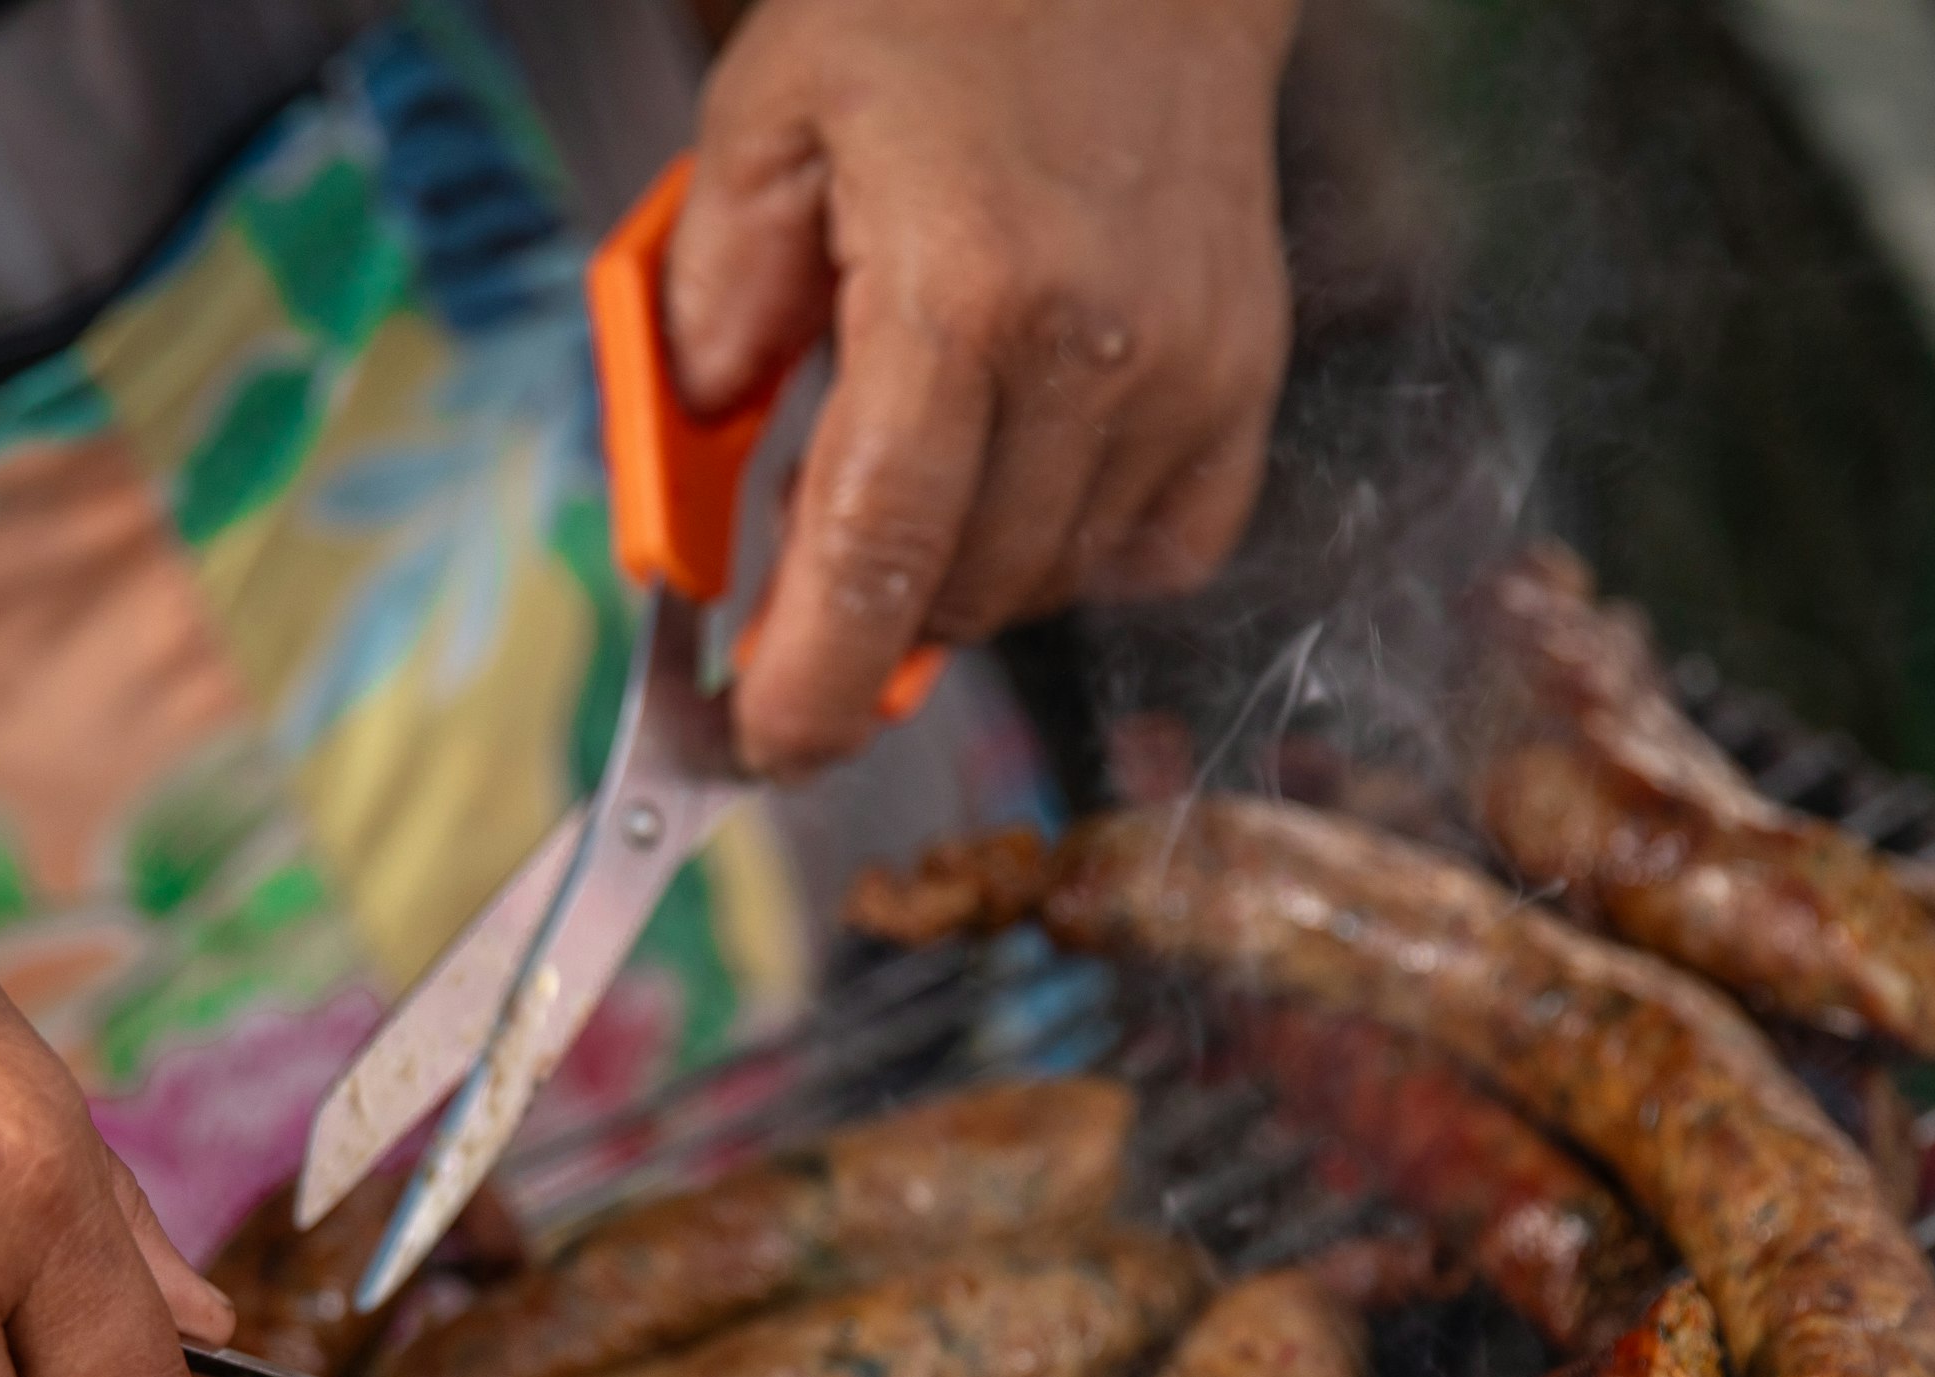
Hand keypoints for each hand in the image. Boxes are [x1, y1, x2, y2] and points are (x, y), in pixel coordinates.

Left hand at [668, 0, 1297, 776]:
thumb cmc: (940, 9)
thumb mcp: (763, 120)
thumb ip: (708, 314)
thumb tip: (688, 502)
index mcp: (958, 291)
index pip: (877, 557)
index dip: (812, 686)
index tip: (760, 744)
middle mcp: (1093, 353)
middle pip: (961, 596)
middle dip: (866, 612)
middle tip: (802, 551)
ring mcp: (1187, 378)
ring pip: (1046, 586)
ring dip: (960, 572)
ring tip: (915, 454)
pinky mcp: (1246, 385)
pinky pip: (1155, 554)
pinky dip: (1071, 548)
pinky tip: (1020, 467)